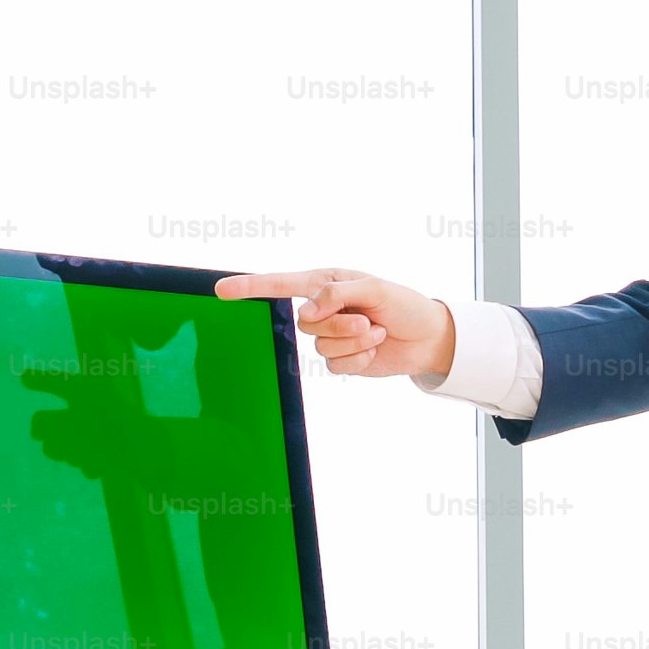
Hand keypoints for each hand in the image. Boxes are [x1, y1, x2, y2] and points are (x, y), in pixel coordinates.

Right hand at [213, 268, 455, 378]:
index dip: (250, 287)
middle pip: (305, 322)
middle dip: (339, 325)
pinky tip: (374, 349)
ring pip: (320, 346)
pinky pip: (334, 365)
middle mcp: (323, 308)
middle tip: (367, 321)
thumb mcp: (375, 289)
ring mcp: (331, 335)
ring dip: (352, 343)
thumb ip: (338, 294)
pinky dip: (357, 359)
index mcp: (326, 283)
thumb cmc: (404, 304)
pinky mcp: (341, 359)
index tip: (221, 290)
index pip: (280, 284)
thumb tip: (306, 311)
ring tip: (375, 332)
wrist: (427, 337)